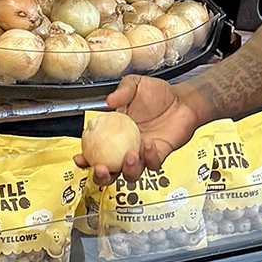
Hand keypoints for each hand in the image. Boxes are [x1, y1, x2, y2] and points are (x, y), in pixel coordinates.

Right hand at [75, 76, 201, 185]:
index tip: (79, 158)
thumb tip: (109, 101)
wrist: (182, 100)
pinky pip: (152, 164)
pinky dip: (149, 156)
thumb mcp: (135, 85)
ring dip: (128, 170)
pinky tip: (148, 143)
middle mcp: (125, 149)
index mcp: (113, 135)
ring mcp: (142, 155)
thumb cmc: (157, 94)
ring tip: (130, 156)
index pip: (94, 152)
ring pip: (131, 174)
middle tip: (102, 169)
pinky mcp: (159, 156)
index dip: (85, 159)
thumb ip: (122, 91)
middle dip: (102, 177)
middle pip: (110, 173)